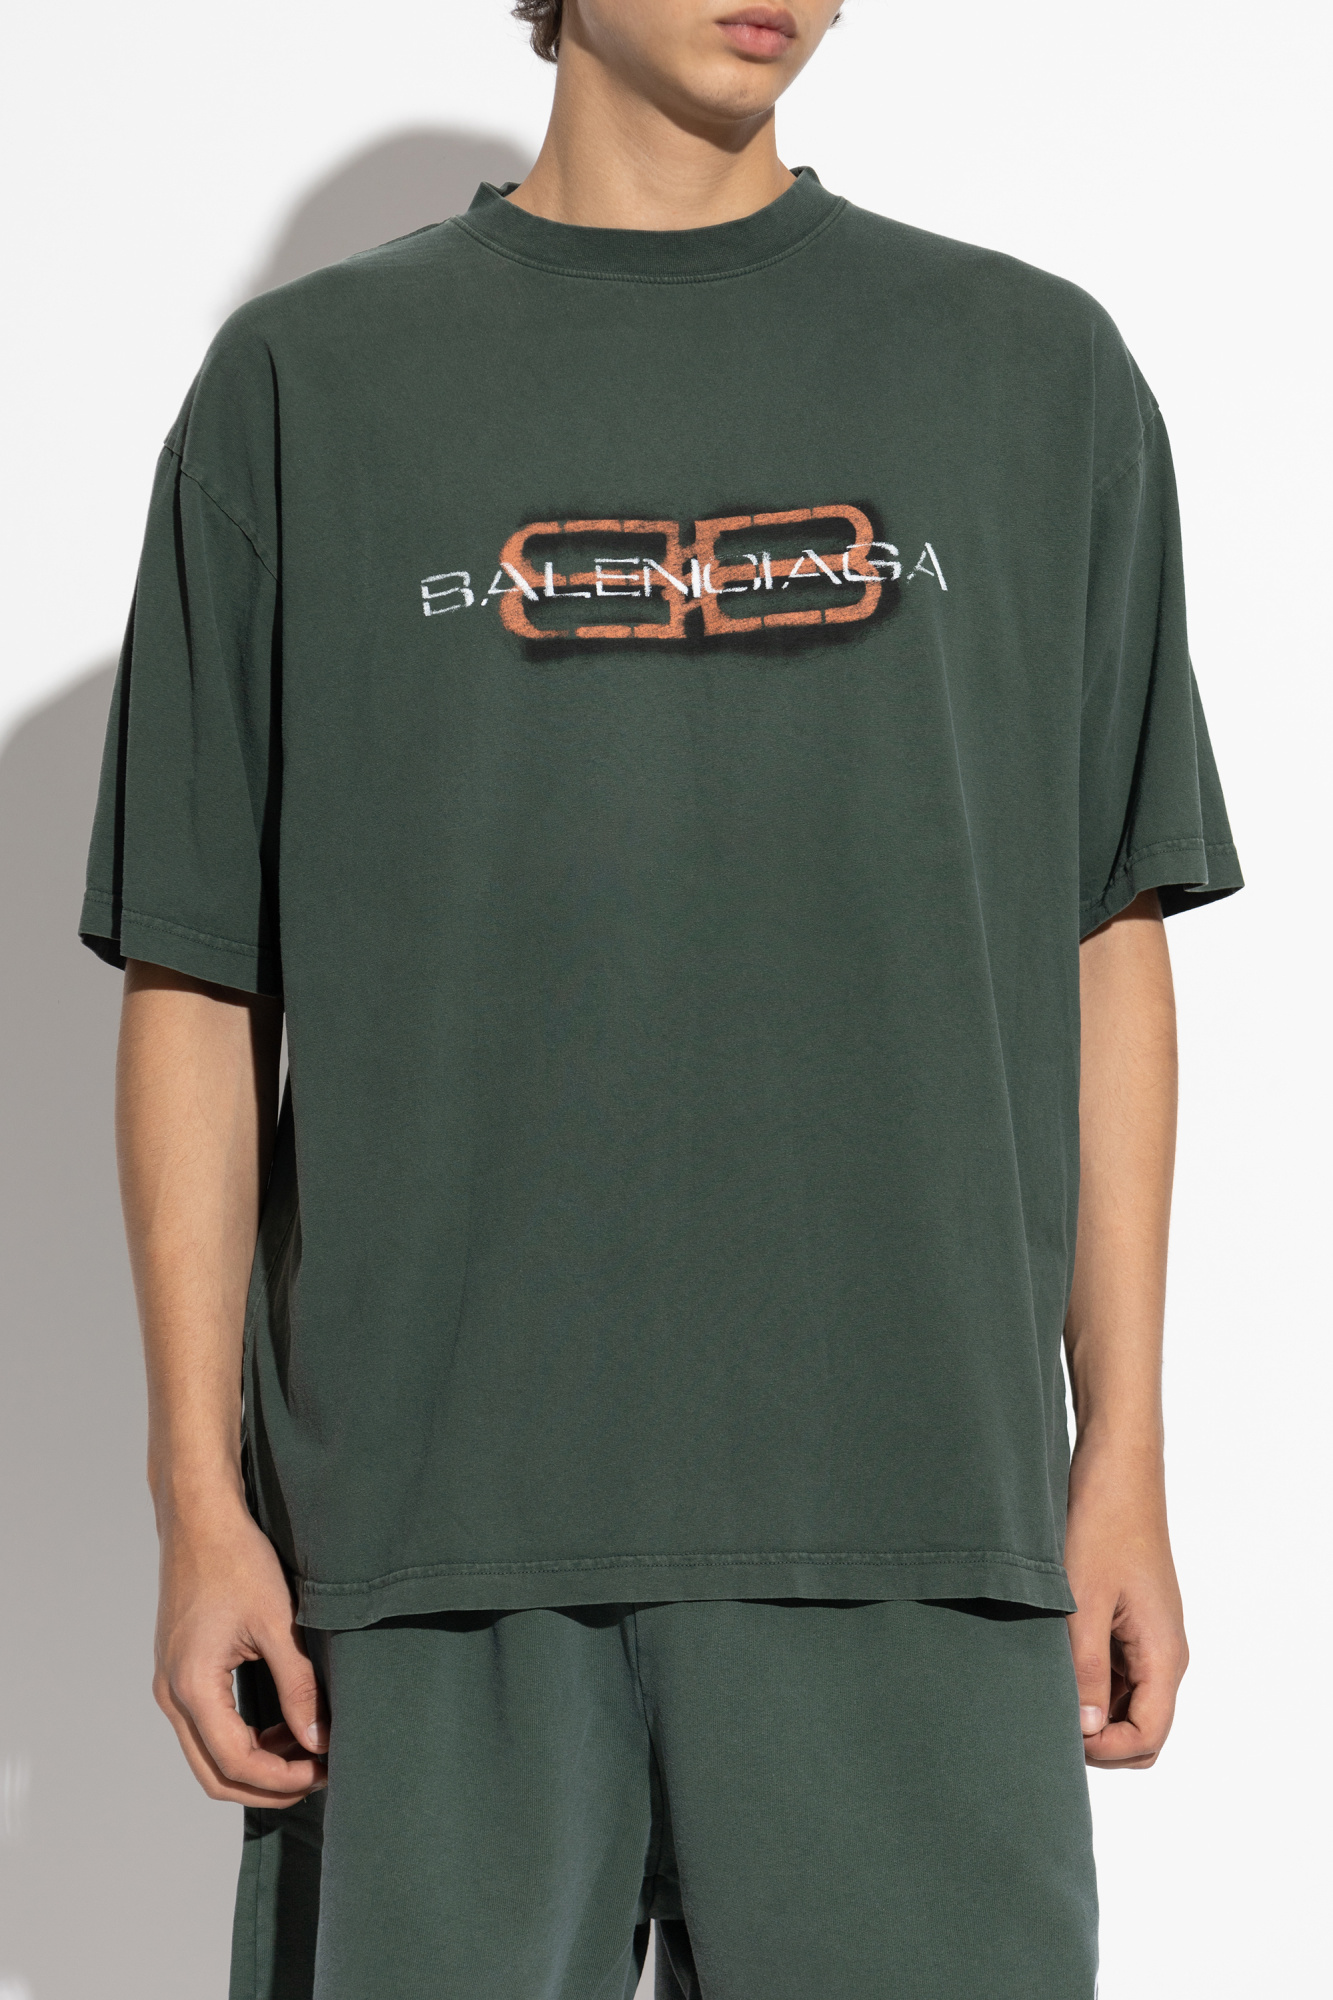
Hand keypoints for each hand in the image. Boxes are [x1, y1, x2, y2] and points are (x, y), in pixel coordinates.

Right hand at [153, 1500, 327, 1805]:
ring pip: (209, 1754)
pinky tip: (283, 1725)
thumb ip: (298, 1687)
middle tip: (318, 1777)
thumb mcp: (278, 1624)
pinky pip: (207, 1726)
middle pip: (215, 1774)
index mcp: (191, 1686)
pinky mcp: (180, 1671)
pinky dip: (243, 1739)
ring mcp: (171, 1683)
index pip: (236, 1763)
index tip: (324, 1772)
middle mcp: (171, 1694)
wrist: (200, 1518)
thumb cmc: (235, 1560)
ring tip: (308, 1749)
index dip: (282, 1779)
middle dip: (268, 1786)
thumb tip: (318, 1741)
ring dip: (256, 1764)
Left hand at [1064, 1440, 1188, 1768]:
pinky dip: (1090, 1677)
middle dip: (1099, 1738)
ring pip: (1126, 1701)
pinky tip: (1054, 1658)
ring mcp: (1149, 1636)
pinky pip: (1117, 1669)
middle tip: (1048, 1716)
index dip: (1104, 1750)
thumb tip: (1088, 1732)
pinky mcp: (1132, 1619)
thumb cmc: (1102, 1525)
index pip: (1147, 1738)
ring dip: (1091, 1706)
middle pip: (1141, 1729)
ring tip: (1044, 1685)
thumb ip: (1087, 1671)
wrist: (1116, 1467)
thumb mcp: (1083, 1602)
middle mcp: (1165, 1653)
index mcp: (1164, 1655)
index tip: (1058, 1731)